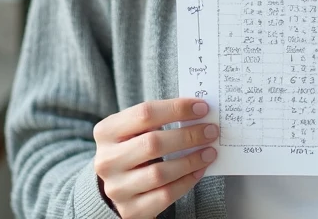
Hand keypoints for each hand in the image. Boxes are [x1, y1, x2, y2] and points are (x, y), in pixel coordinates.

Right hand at [92, 98, 217, 218]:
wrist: (116, 186)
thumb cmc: (132, 150)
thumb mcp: (134, 131)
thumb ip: (158, 120)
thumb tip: (198, 112)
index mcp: (106, 132)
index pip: (144, 113)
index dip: (176, 108)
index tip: (202, 108)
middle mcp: (107, 160)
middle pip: (153, 143)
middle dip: (188, 136)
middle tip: (211, 131)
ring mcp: (117, 188)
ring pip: (160, 173)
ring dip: (191, 160)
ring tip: (209, 152)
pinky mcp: (130, 210)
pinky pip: (165, 195)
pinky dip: (186, 182)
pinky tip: (199, 171)